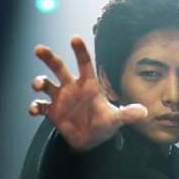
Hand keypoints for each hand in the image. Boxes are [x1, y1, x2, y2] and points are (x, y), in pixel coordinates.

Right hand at [29, 36, 146, 150]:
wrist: (90, 141)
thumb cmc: (104, 125)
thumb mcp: (116, 120)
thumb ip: (127, 114)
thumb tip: (143, 112)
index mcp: (87, 83)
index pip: (84, 62)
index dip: (79, 50)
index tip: (74, 38)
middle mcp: (71, 86)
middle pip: (58, 66)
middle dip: (48, 57)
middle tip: (39, 49)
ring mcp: (60, 98)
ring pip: (45, 83)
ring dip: (38, 82)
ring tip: (38, 86)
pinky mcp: (52, 112)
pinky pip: (40, 105)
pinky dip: (35, 107)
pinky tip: (35, 110)